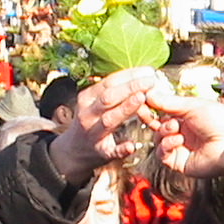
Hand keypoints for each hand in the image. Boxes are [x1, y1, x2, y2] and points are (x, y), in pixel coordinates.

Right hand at [49, 68, 162, 182]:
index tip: (149, 70)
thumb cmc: (91, 122)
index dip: (130, 75)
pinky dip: (121, 149)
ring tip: (141, 98)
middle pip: (108, 97)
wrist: (71, 152)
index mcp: (88, 98)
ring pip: (109, 120)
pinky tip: (132, 146)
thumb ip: (113, 91)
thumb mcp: (95, 103)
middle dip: (131, 87)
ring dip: (125, 108)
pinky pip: (111, 151)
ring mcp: (93, 134)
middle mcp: (88, 114)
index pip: (109, 82)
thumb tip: (141, 75)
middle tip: (152, 80)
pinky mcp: (101, 153)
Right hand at [141, 89, 223, 178]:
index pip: (161, 113)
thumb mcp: (192, 105)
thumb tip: (148, 93)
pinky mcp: (180, 163)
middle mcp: (183, 133)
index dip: (150, 108)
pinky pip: (163, 155)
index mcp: (186, 117)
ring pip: (158, 141)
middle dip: (152, 119)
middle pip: (156, 127)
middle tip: (148, 113)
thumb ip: (168, 102)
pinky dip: (167, 145)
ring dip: (163, 132)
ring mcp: (181, 148)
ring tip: (175, 128)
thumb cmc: (219, 120)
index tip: (140, 102)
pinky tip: (178, 140)